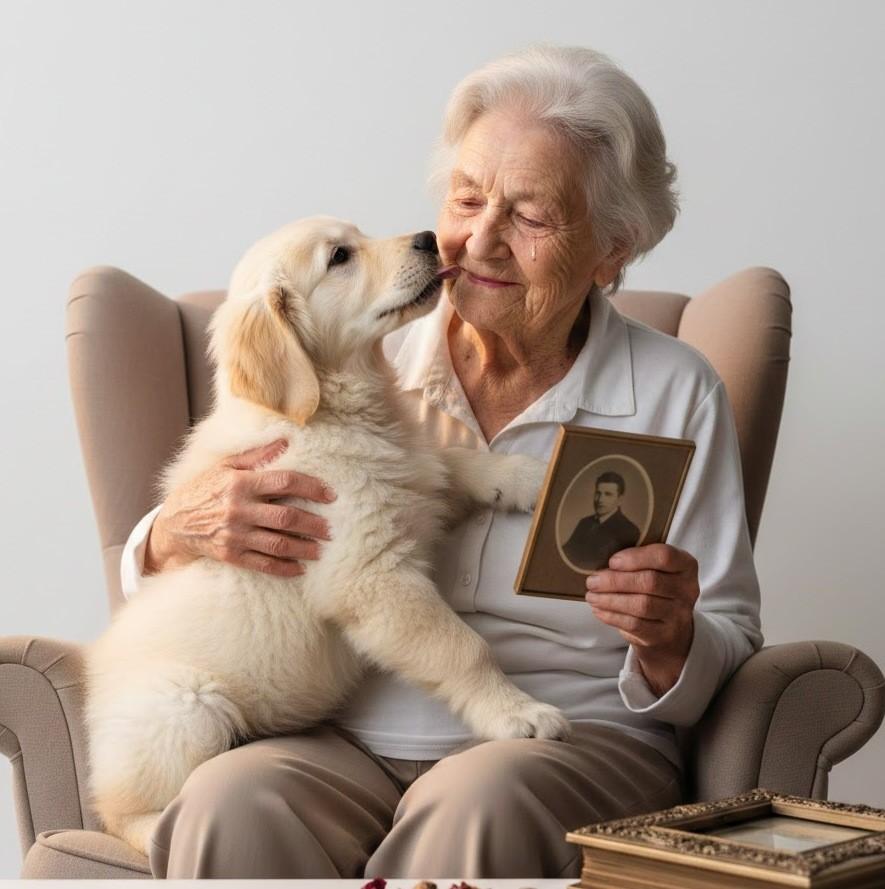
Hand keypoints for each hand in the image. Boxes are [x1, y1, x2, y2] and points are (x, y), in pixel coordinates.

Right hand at [144, 438, 335, 577]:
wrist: (173, 523)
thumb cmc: (203, 489)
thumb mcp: (225, 466)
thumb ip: (257, 456)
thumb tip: (286, 441)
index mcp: (240, 483)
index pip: (285, 481)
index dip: (311, 487)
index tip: (330, 495)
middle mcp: (239, 509)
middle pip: (286, 516)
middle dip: (313, 523)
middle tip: (330, 529)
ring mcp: (235, 535)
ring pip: (278, 543)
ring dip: (304, 548)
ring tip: (320, 549)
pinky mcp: (230, 555)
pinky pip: (262, 564)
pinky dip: (283, 568)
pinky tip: (299, 568)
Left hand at [584, 543, 698, 695]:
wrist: (671, 629)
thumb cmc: (656, 589)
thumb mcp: (655, 569)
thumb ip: (637, 560)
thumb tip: (602, 562)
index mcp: (685, 566)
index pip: (664, 556)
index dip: (635, 558)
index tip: (612, 561)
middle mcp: (687, 590)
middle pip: (649, 582)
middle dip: (615, 581)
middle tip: (593, 581)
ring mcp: (678, 615)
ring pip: (641, 605)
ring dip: (610, 599)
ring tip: (592, 595)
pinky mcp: (664, 635)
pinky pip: (635, 624)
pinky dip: (612, 616)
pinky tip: (599, 609)